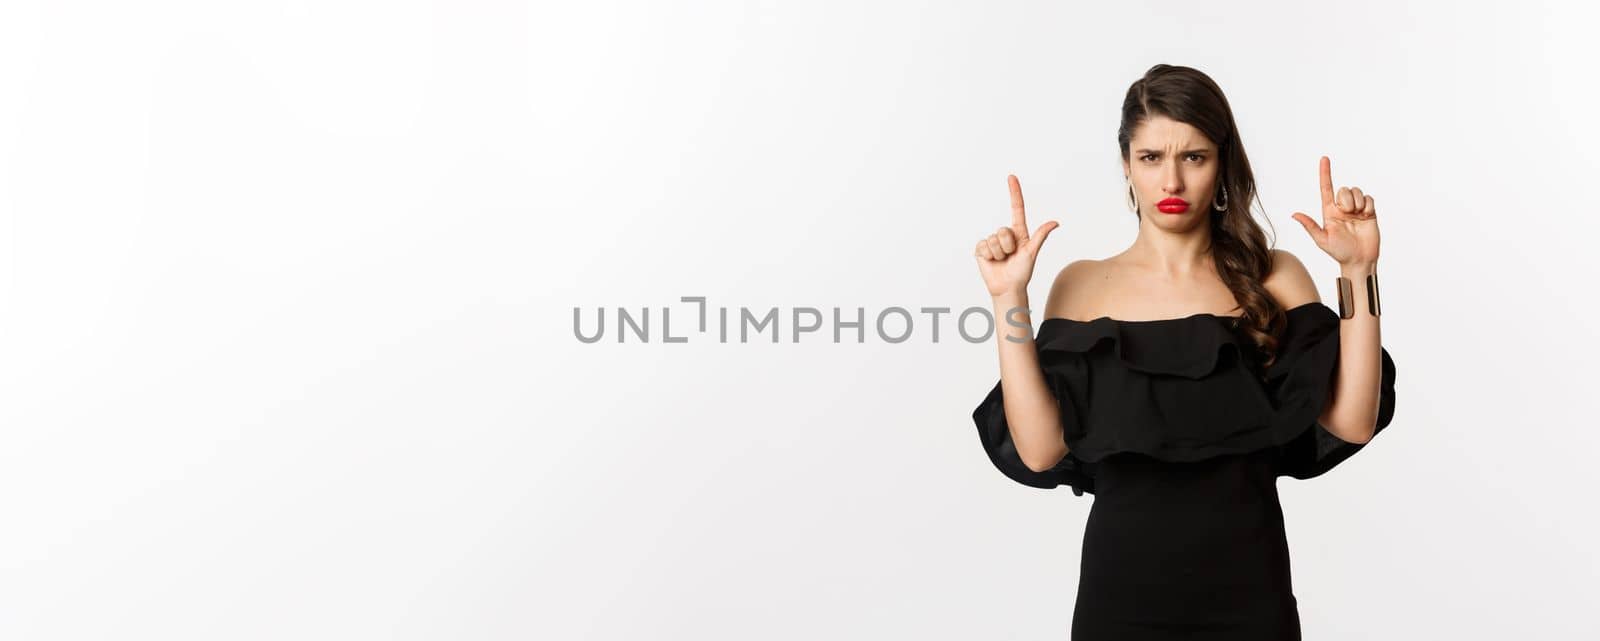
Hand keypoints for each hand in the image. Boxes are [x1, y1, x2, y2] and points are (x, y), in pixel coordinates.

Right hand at [975, 174, 1059, 297]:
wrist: (1007, 288)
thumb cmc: (1022, 272)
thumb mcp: (1032, 253)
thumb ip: (1040, 236)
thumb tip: (1055, 222)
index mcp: (1019, 233)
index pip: (1016, 208)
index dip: (1014, 192)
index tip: (1011, 177)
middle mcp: (1005, 235)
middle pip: (1003, 230)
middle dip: (1007, 246)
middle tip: (1010, 256)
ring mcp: (992, 242)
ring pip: (993, 239)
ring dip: (999, 253)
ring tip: (1002, 261)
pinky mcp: (982, 250)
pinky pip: (983, 246)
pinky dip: (988, 255)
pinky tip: (992, 262)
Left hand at [1291, 156, 1380, 266]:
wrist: (1359, 260)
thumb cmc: (1339, 252)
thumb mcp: (1322, 240)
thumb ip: (1310, 226)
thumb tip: (1294, 215)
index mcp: (1329, 211)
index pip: (1326, 188)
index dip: (1325, 173)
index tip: (1324, 159)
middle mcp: (1342, 207)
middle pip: (1344, 189)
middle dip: (1346, 200)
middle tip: (1348, 214)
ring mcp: (1356, 208)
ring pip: (1357, 191)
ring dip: (1357, 203)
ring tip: (1357, 216)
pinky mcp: (1369, 211)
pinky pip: (1369, 198)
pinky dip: (1368, 206)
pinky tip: (1366, 217)